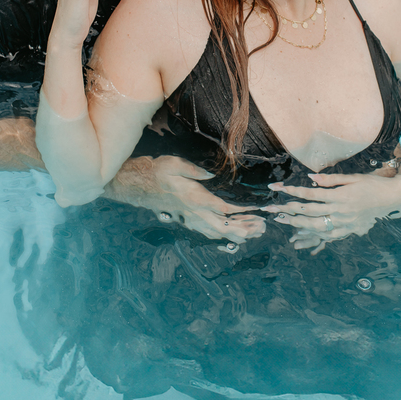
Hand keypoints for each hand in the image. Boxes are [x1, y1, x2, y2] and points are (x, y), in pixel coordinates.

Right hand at [119, 155, 266, 242]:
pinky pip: (208, 232)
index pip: (224, 209)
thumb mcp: (174, 164)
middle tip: (262, 228)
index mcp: (195, 199)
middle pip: (224, 227)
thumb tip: (211, 174)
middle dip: (245, 229)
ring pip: (217, 233)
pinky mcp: (187, 220)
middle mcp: (194, 213)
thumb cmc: (157, 172)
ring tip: (254, 233)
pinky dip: (223, 235)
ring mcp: (190, 219)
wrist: (138, 185)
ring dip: (237, 234)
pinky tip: (233, 235)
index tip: (259, 211)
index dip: (243, 212)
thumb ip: (194, 170)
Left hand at [262, 171, 400, 253]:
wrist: (392, 197)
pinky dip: (314, 236)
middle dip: (288, 212)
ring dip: (297, 226)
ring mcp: (345, 223)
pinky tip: (303, 236)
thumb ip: (330, 180)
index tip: (277, 188)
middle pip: (309, 213)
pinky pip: (329, 236)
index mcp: (340, 196)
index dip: (292, 191)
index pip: (310, 195)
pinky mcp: (349, 229)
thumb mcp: (352, 177)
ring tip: (282, 223)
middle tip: (272, 211)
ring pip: (316, 227)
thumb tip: (310, 178)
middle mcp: (341, 211)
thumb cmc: (372, 184)